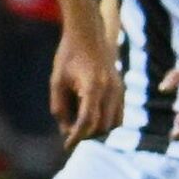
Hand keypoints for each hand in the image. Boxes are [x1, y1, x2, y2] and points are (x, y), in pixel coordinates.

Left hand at [50, 30, 124, 146]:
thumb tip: (66, 131)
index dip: (76, 137)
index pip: (87, 122)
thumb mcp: (57, 82)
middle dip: (86, 135)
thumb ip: (60, 108)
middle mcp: (111, 90)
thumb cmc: (68, 55)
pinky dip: (107, 122)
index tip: (66, 146)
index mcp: (93, 87)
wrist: (88, 33)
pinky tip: (92, 119)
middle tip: (70, 134)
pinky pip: (119, 114)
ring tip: (80, 127)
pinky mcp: (122, 88)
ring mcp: (119, 89)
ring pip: (114, 123)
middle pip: (102, 127)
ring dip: (98, 130)